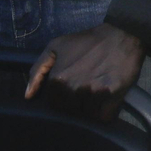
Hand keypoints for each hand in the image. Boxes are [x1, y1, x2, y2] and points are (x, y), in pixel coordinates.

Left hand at [25, 22, 145, 121]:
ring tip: (96, 94)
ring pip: (86, 116)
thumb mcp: (56, 46)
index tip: (71, 89)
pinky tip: (106, 102)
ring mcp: (94, 93)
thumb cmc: (88, 41)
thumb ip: (38, 70)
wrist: (122, 34)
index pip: (53, 104)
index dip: (61, 98)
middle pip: (70, 111)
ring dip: (90, 109)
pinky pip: (103, 117)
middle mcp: (75, 89)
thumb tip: (28, 96)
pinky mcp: (113, 96)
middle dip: (75, 104)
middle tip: (85, 90)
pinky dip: (104, 114)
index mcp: (58, 79)